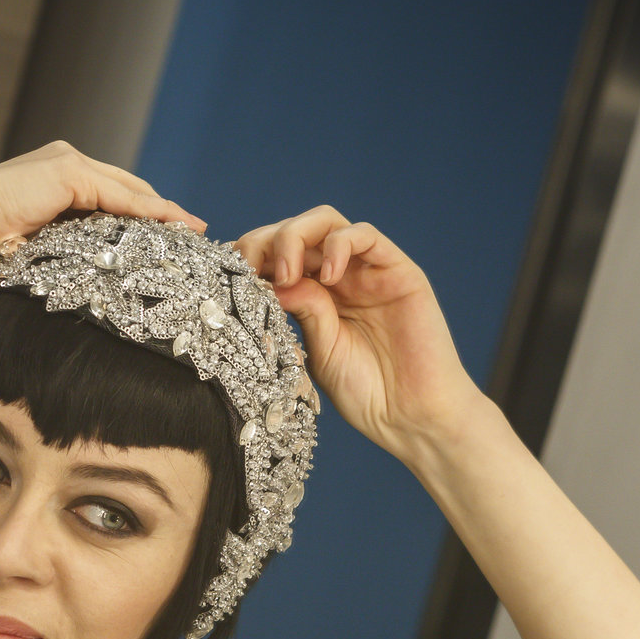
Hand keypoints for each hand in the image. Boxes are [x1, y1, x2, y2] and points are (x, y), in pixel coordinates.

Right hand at [0, 141, 206, 277]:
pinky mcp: (69, 171)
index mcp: (56, 180)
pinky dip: (151, 212)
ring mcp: (69, 163)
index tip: (170, 243)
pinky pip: (122, 196)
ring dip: (165, 214)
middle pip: (130, 191)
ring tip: (195, 234)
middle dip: (164, 216)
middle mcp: (67, 164)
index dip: (144, 220)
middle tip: (196, 237)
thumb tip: (82, 292)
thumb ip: (58, 255)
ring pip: (131, 192)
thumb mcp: (28, 252)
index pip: (112, 199)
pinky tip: (176, 227)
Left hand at [233, 206, 486, 455]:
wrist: (409, 416)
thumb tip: (270, 278)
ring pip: (325, 222)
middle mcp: (338, 276)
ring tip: (287, 274)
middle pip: (294, 231)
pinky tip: (327, 276)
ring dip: (295, 238)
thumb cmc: (365, 392)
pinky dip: (339, 245)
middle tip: (253, 272)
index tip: (229, 277)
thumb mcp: (317, 351)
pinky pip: (365, 235)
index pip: (273, 255)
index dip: (248, 257)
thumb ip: (299, 310)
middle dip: (264, 242)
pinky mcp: (398, 270)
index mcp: (312, 295)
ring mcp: (367, 271)